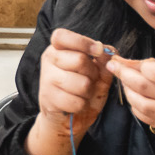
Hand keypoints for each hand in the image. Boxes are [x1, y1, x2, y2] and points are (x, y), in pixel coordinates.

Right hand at [24, 28, 114, 154]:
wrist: (66, 117)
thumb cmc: (81, 90)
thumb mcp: (97, 72)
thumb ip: (104, 59)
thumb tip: (108, 52)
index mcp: (58, 49)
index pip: (61, 36)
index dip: (82, 42)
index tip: (97, 51)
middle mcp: (49, 60)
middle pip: (80, 60)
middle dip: (93, 74)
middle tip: (90, 79)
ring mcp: (46, 79)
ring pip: (81, 83)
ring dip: (88, 92)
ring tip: (82, 93)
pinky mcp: (48, 98)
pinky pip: (76, 101)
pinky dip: (82, 105)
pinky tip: (75, 104)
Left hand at [108, 53, 154, 142]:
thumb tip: (131, 63)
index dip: (138, 66)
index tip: (129, 60)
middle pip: (146, 90)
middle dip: (124, 77)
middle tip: (115, 67)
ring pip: (145, 109)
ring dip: (129, 94)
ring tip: (125, 82)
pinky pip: (152, 121)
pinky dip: (138, 109)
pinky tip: (136, 98)